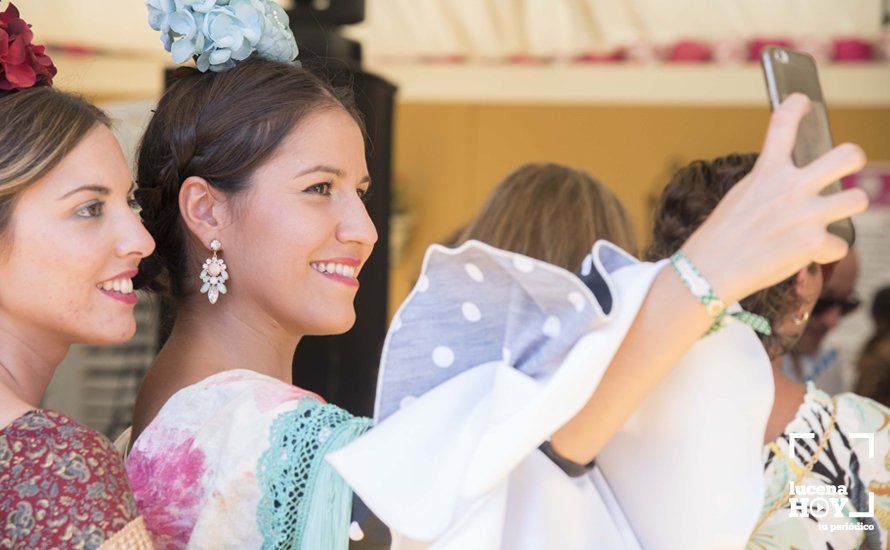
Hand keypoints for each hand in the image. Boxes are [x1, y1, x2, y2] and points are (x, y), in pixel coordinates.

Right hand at [682, 93, 867, 302]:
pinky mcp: (813, 243)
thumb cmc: (720, 236)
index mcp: (767, 171)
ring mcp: (806, 214)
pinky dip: (825, 253)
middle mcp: (791, 187)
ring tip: (831, 216)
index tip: (803, 102)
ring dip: (847, 208)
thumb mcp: (740, 197)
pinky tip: (809, 256)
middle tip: (847, 166)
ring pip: (858, 199)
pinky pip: (839, 245)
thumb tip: (794, 180)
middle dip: (853, 158)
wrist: (709, 271)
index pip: (784, 123)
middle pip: (847, 156)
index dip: (796, 106)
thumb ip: (769, 183)